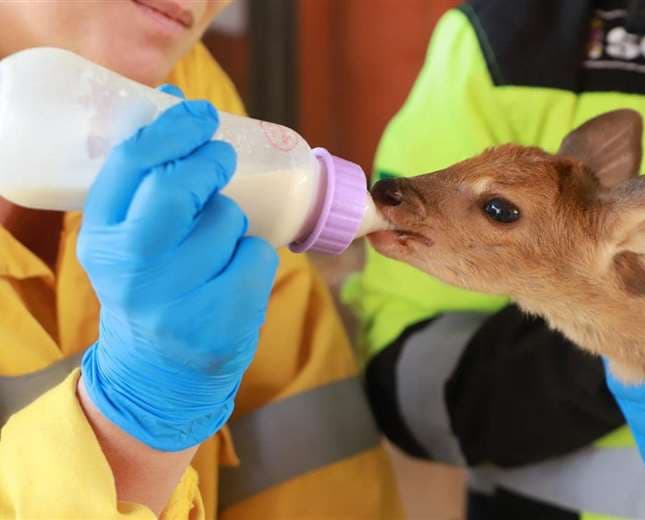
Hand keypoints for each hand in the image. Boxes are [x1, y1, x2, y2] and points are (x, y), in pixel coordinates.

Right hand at [78, 86, 277, 451]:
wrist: (158, 373)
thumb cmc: (152, 286)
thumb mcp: (130, 237)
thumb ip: (145, 177)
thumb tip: (171, 99)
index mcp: (102, 237)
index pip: (129, 165)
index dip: (171, 129)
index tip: (199, 113)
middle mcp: (130, 269)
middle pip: (177, 189)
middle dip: (209, 162)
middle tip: (222, 157)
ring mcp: (172, 300)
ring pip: (227, 221)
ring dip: (232, 220)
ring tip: (216, 245)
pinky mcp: (217, 322)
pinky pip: (256, 257)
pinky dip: (254, 256)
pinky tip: (233, 275)